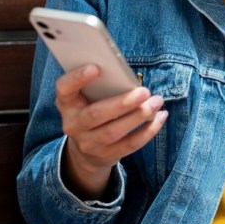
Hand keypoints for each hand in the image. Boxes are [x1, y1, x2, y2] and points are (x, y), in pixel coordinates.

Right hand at [55, 64, 167, 199]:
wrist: (86, 150)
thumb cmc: (92, 109)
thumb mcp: (88, 97)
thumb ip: (101, 86)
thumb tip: (128, 78)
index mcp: (67, 103)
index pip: (64, 89)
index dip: (77, 78)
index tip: (96, 67)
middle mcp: (73, 125)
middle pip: (96, 114)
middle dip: (122, 103)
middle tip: (145, 92)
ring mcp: (88, 144)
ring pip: (114, 131)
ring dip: (139, 116)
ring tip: (156, 103)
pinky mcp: (105, 156)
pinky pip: (129, 145)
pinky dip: (148, 131)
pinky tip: (160, 117)